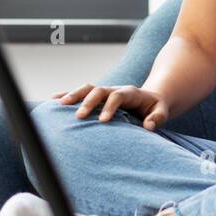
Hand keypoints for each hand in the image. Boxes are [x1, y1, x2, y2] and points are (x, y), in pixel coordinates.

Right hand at [53, 83, 170, 129]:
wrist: (151, 99)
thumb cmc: (156, 108)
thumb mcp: (162, 111)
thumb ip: (158, 118)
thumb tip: (149, 126)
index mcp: (130, 93)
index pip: (118, 96)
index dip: (110, 107)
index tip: (103, 121)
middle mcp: (115, 89)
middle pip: (99, 90)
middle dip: (88, 102)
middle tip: (79, 116)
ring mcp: (106, 91)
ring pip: (88, 88)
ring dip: (74, 95)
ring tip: (60, 105)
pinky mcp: (99, 96)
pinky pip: (81, 93)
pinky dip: (68, 94)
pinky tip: (53, 100)